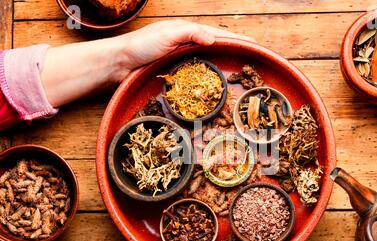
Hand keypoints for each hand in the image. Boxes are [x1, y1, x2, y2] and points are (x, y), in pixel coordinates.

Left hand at [119, 20, 254, 75]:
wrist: (121, 61)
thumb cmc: (141, 45)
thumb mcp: (168, 33)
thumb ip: (191, 33)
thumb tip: (213, 38)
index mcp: (188, 30)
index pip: (218, 34)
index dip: (236, 39)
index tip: (254, 44)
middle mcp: (187, 40)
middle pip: (217, 42)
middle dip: (235, 46)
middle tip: (253, 53)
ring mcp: (182, 54)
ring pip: (210, 54)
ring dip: (226, 56)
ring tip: (240, 61)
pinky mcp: (176, 67)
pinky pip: (199, 66)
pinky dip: (211, 66)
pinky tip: (216, 72)